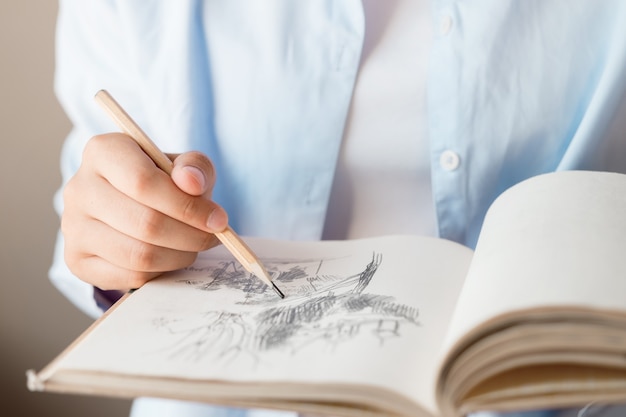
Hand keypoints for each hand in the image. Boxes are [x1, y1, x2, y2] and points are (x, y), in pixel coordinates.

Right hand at [61, 133, 227, 290]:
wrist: (134, 206)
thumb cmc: (165, 182)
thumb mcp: (186, 166)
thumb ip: (195, 167)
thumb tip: (191, 182)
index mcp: (103, 151)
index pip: (143, 182)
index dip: (187, 206)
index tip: (218, 218)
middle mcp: (79, 188)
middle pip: (145, 223)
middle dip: (191, 235)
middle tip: (212, 237)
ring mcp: (73, 227)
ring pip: (139, 254)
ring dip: (179, 255)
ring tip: (194, 246)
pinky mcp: (77, 260)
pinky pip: (130, 275)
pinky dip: (161, 271)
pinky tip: (171, 256)